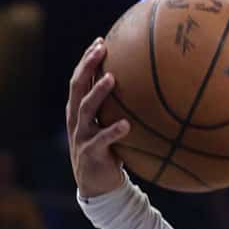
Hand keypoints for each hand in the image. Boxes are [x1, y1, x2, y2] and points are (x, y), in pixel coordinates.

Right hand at [65, 38, 129, 198]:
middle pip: (77, 86)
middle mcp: (76, 120)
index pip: (80, 79)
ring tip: (112, 79)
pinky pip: (102, 140)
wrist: (98, 187)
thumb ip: (122, 111)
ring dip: (98, 92)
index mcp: (79, 111)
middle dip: (87, 66)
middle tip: (101, 49)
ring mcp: (81, 136)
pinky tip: (126, 125)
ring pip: (85, 109)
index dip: (87, 60)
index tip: (100, 41)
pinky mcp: (90, 153)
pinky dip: (113, 132)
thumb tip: (152, 91)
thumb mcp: (112, 128)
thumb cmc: (110, 153)